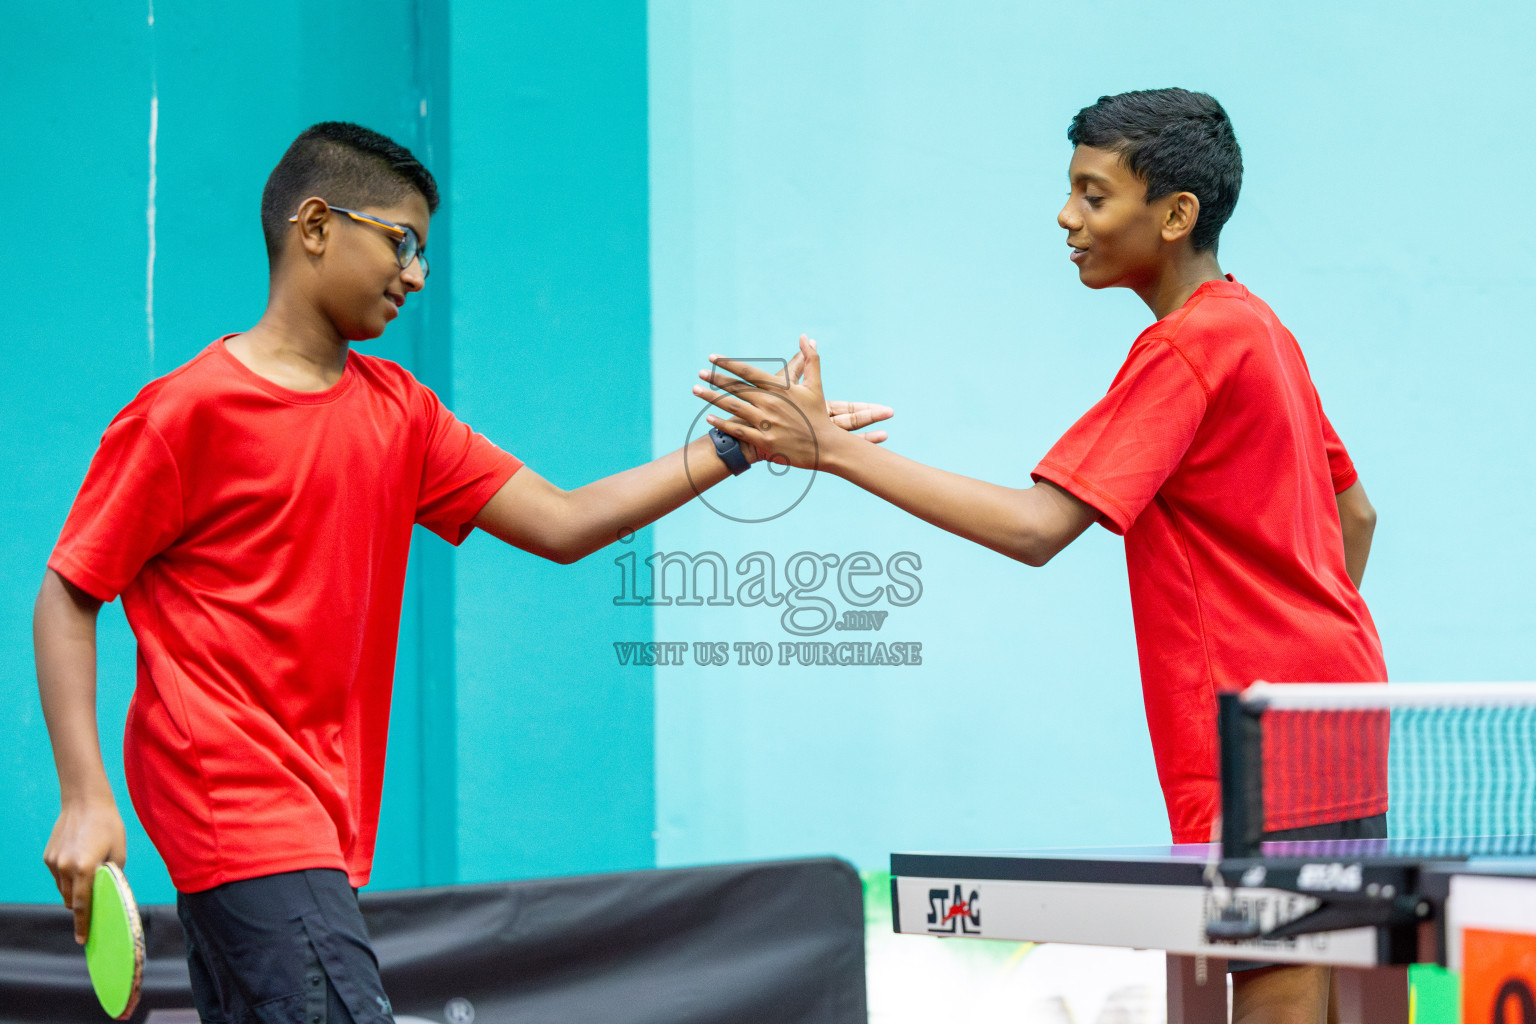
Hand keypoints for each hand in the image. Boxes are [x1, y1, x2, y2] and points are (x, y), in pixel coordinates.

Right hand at [43, 796, 126, 943]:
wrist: (85, 802)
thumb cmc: (108, 825)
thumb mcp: (118, 852)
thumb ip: (112, 876)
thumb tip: (108, 893)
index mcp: (85, 868)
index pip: (82, 904)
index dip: (83, 923)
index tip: (82, 939)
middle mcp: (66, 868)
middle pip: (70, 900)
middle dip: (81, 907)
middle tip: (92, 910)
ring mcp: (54, 863)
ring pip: (63, 889)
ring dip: (74, 891)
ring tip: (89, 878)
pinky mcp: (48, 857)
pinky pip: (59, 876)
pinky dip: (68, 877)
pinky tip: (80, 862)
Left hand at [692, 335, 889, 468]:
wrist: (826, 446)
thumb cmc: (818, 415)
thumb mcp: (815, 385)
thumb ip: (810, 359)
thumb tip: (807, 337)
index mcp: (780, 388)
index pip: (748, 372)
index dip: (728, 364)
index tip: (713, 357)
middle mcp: (770, 403)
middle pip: (736, 388)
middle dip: (715, 379)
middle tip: (699, 373)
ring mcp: (766, 423)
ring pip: (733, 407)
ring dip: (712, 398)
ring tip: (696, 391)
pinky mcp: (764, 441)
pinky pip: (738, 430)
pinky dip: (722, 424)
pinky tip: (709, 418)